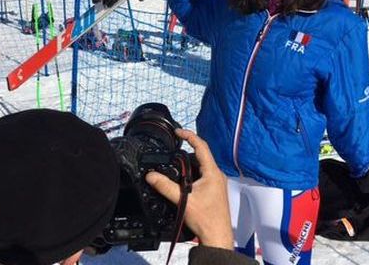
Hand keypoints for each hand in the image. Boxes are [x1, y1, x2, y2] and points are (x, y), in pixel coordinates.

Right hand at [145, 129, 233, 249]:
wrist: (217, 237)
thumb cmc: (207, 220)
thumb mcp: (183, 200)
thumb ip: (165, 186)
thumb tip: (152, 176)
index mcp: (212, 173)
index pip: (201, 146)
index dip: (189, 136)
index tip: (177, 131)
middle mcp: (216, 176)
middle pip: (199, 156)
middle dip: (184, 154)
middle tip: (170, 152)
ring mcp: (215, 183)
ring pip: (199, 167)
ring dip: (186, 166)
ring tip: (173, 169)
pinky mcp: (213, 191)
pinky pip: (200, 176)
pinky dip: (189, 176)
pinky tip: (181, 183)